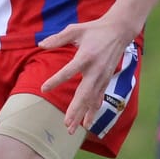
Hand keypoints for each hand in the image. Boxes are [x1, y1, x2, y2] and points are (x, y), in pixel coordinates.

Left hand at [38, 17, 136, 134]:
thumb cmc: (94, 30)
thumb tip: (40, 45)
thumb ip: (58, 38)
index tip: (43, 89)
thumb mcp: (75, 30)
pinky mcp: (106, 80)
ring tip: (73, 129)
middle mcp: (95, 69)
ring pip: (92, 100)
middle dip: (75, 110)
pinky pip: (98, 98)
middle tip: (66, 124)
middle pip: (84, 93)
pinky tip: (87, 123)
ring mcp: (102, 77)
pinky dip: (92, 111)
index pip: (69, 71)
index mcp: (86, 56)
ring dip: (82, 115)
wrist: (119, 32)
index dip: (56, 80)